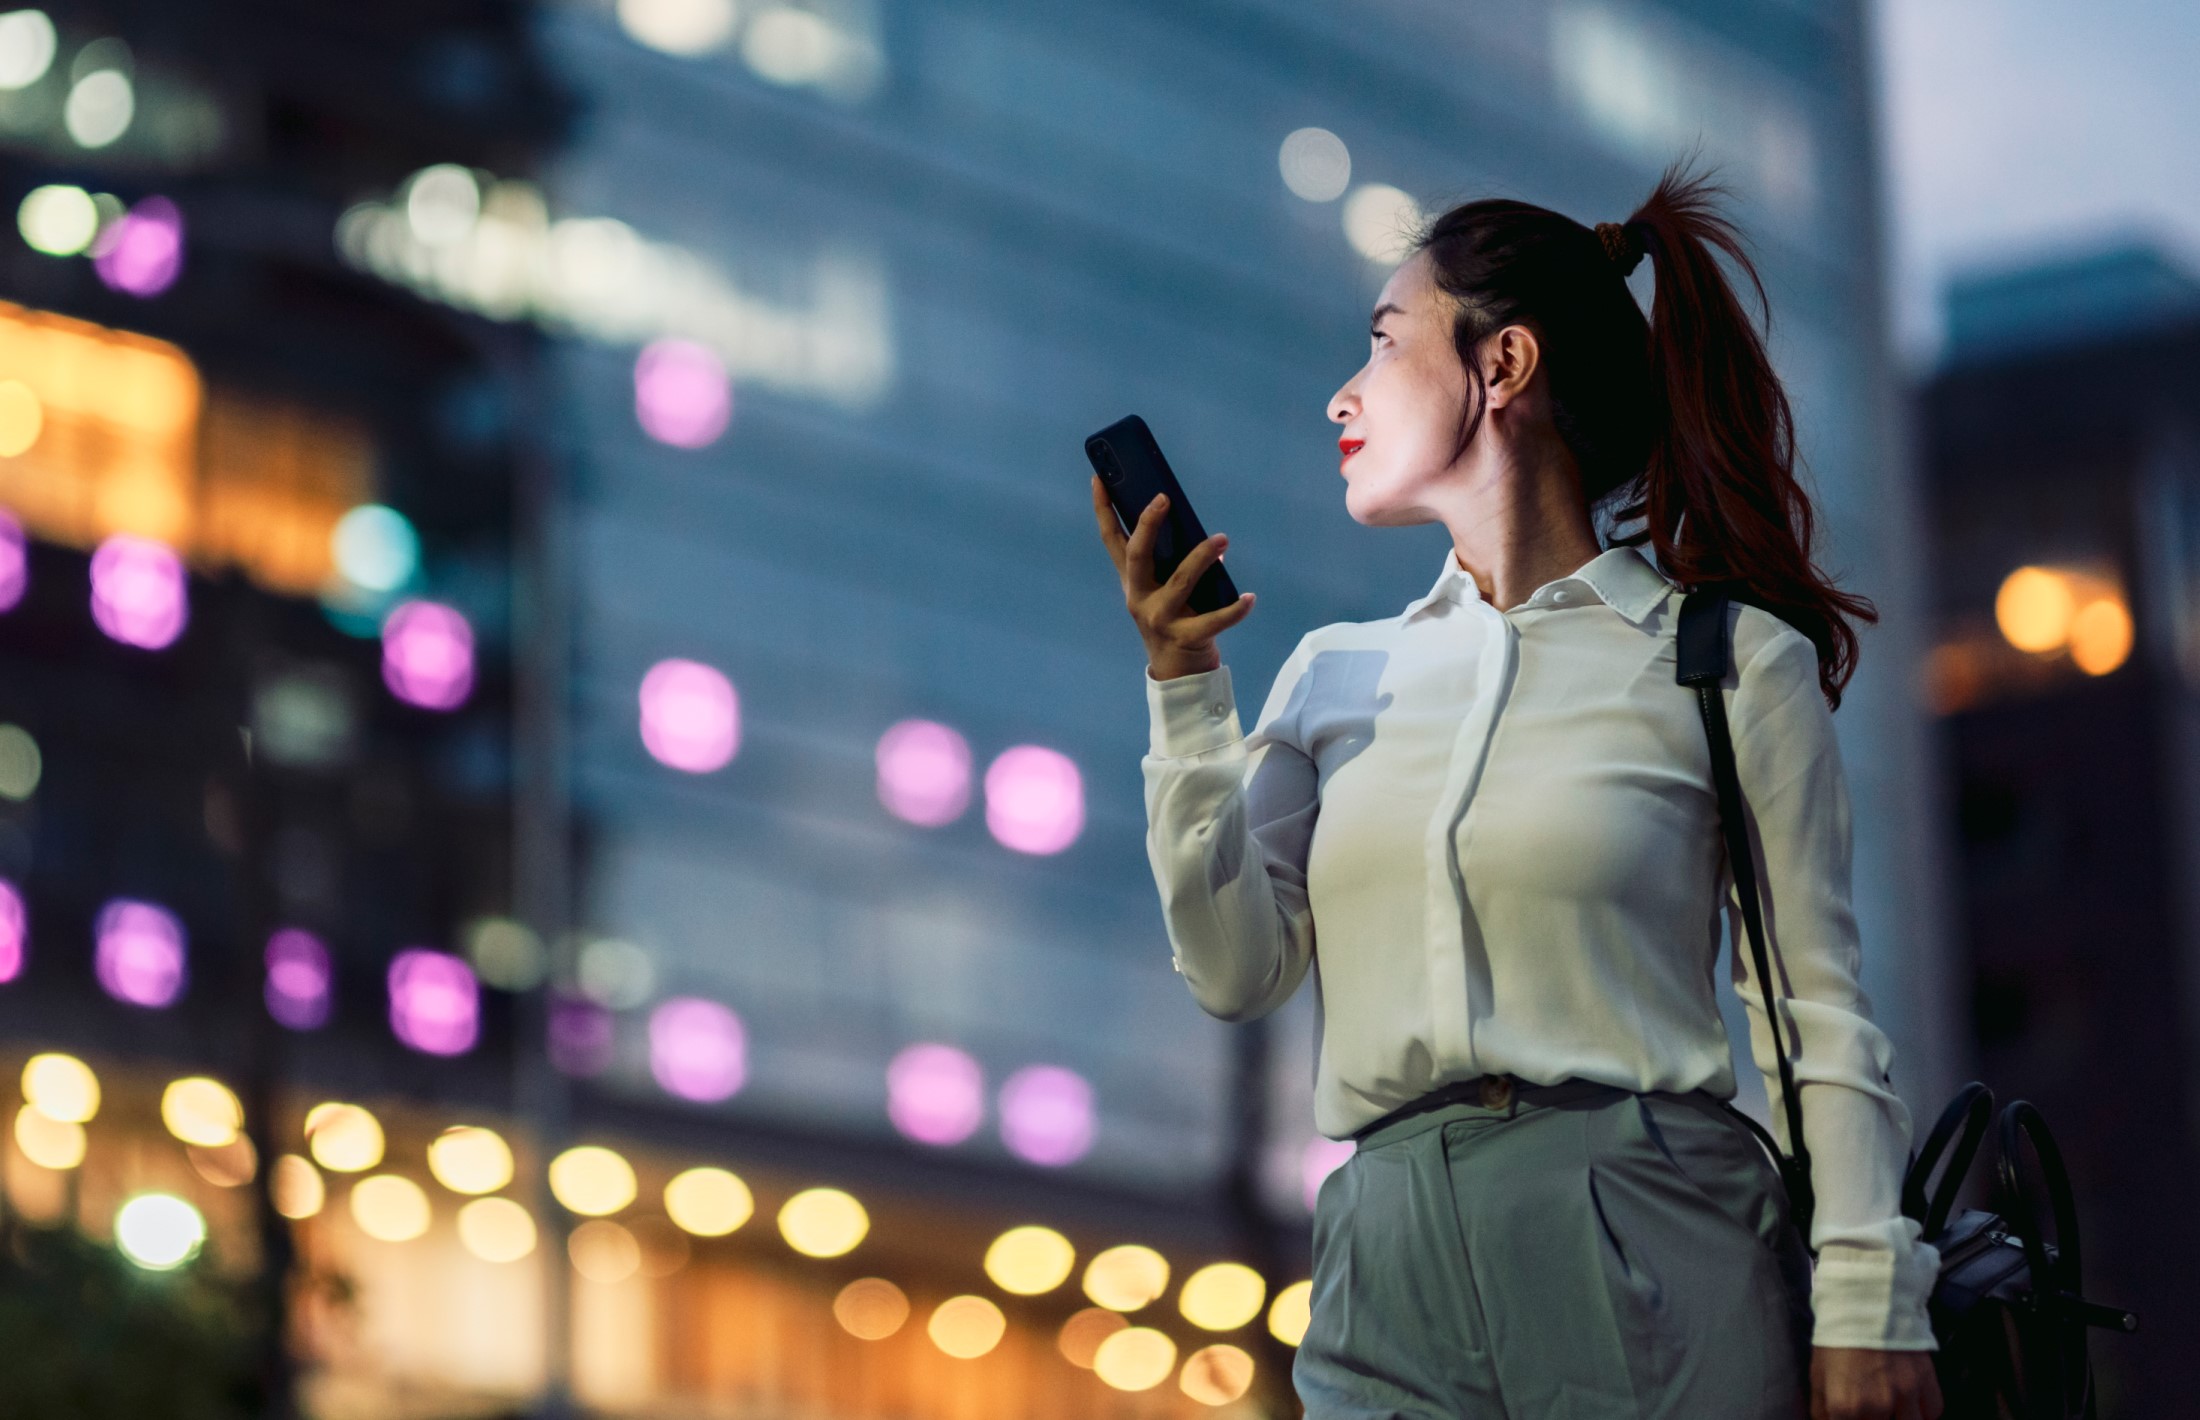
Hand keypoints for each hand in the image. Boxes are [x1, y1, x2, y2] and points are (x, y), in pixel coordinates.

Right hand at [1091, 475, 1253, 680]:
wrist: (1177, 674)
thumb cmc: (1173, 621)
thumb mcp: (1164, 591)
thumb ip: (1175, 565)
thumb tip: (1209, 541)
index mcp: (1132, 581)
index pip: (1112, 540)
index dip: (1103, 510)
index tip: (1099, 479)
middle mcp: (1140, 597)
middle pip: (1137, 555)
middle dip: (1148, 525)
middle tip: (1164, 499)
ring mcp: (1160, 618)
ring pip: (1179, 581)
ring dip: (1202, 557)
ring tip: (1222, 539)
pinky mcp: (1185, 637)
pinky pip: (1213, 620)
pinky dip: (1234, 610)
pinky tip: (1249, 598)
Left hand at [1811, 1347, 1942, 1419]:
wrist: (1866, 1302)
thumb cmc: (1836, 1338)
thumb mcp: (1818, 1373)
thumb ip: (1821, 1409)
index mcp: (1845, 1407)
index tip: (1851, 1415)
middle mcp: (1878, 1407)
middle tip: (1873, 1410)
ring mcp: (1905, 1397)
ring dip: (1901, 1419)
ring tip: (1892, 1409)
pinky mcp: (1926, 1383)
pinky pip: (1932, 1412)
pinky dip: (1923, 1412)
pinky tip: (1912, 1403)